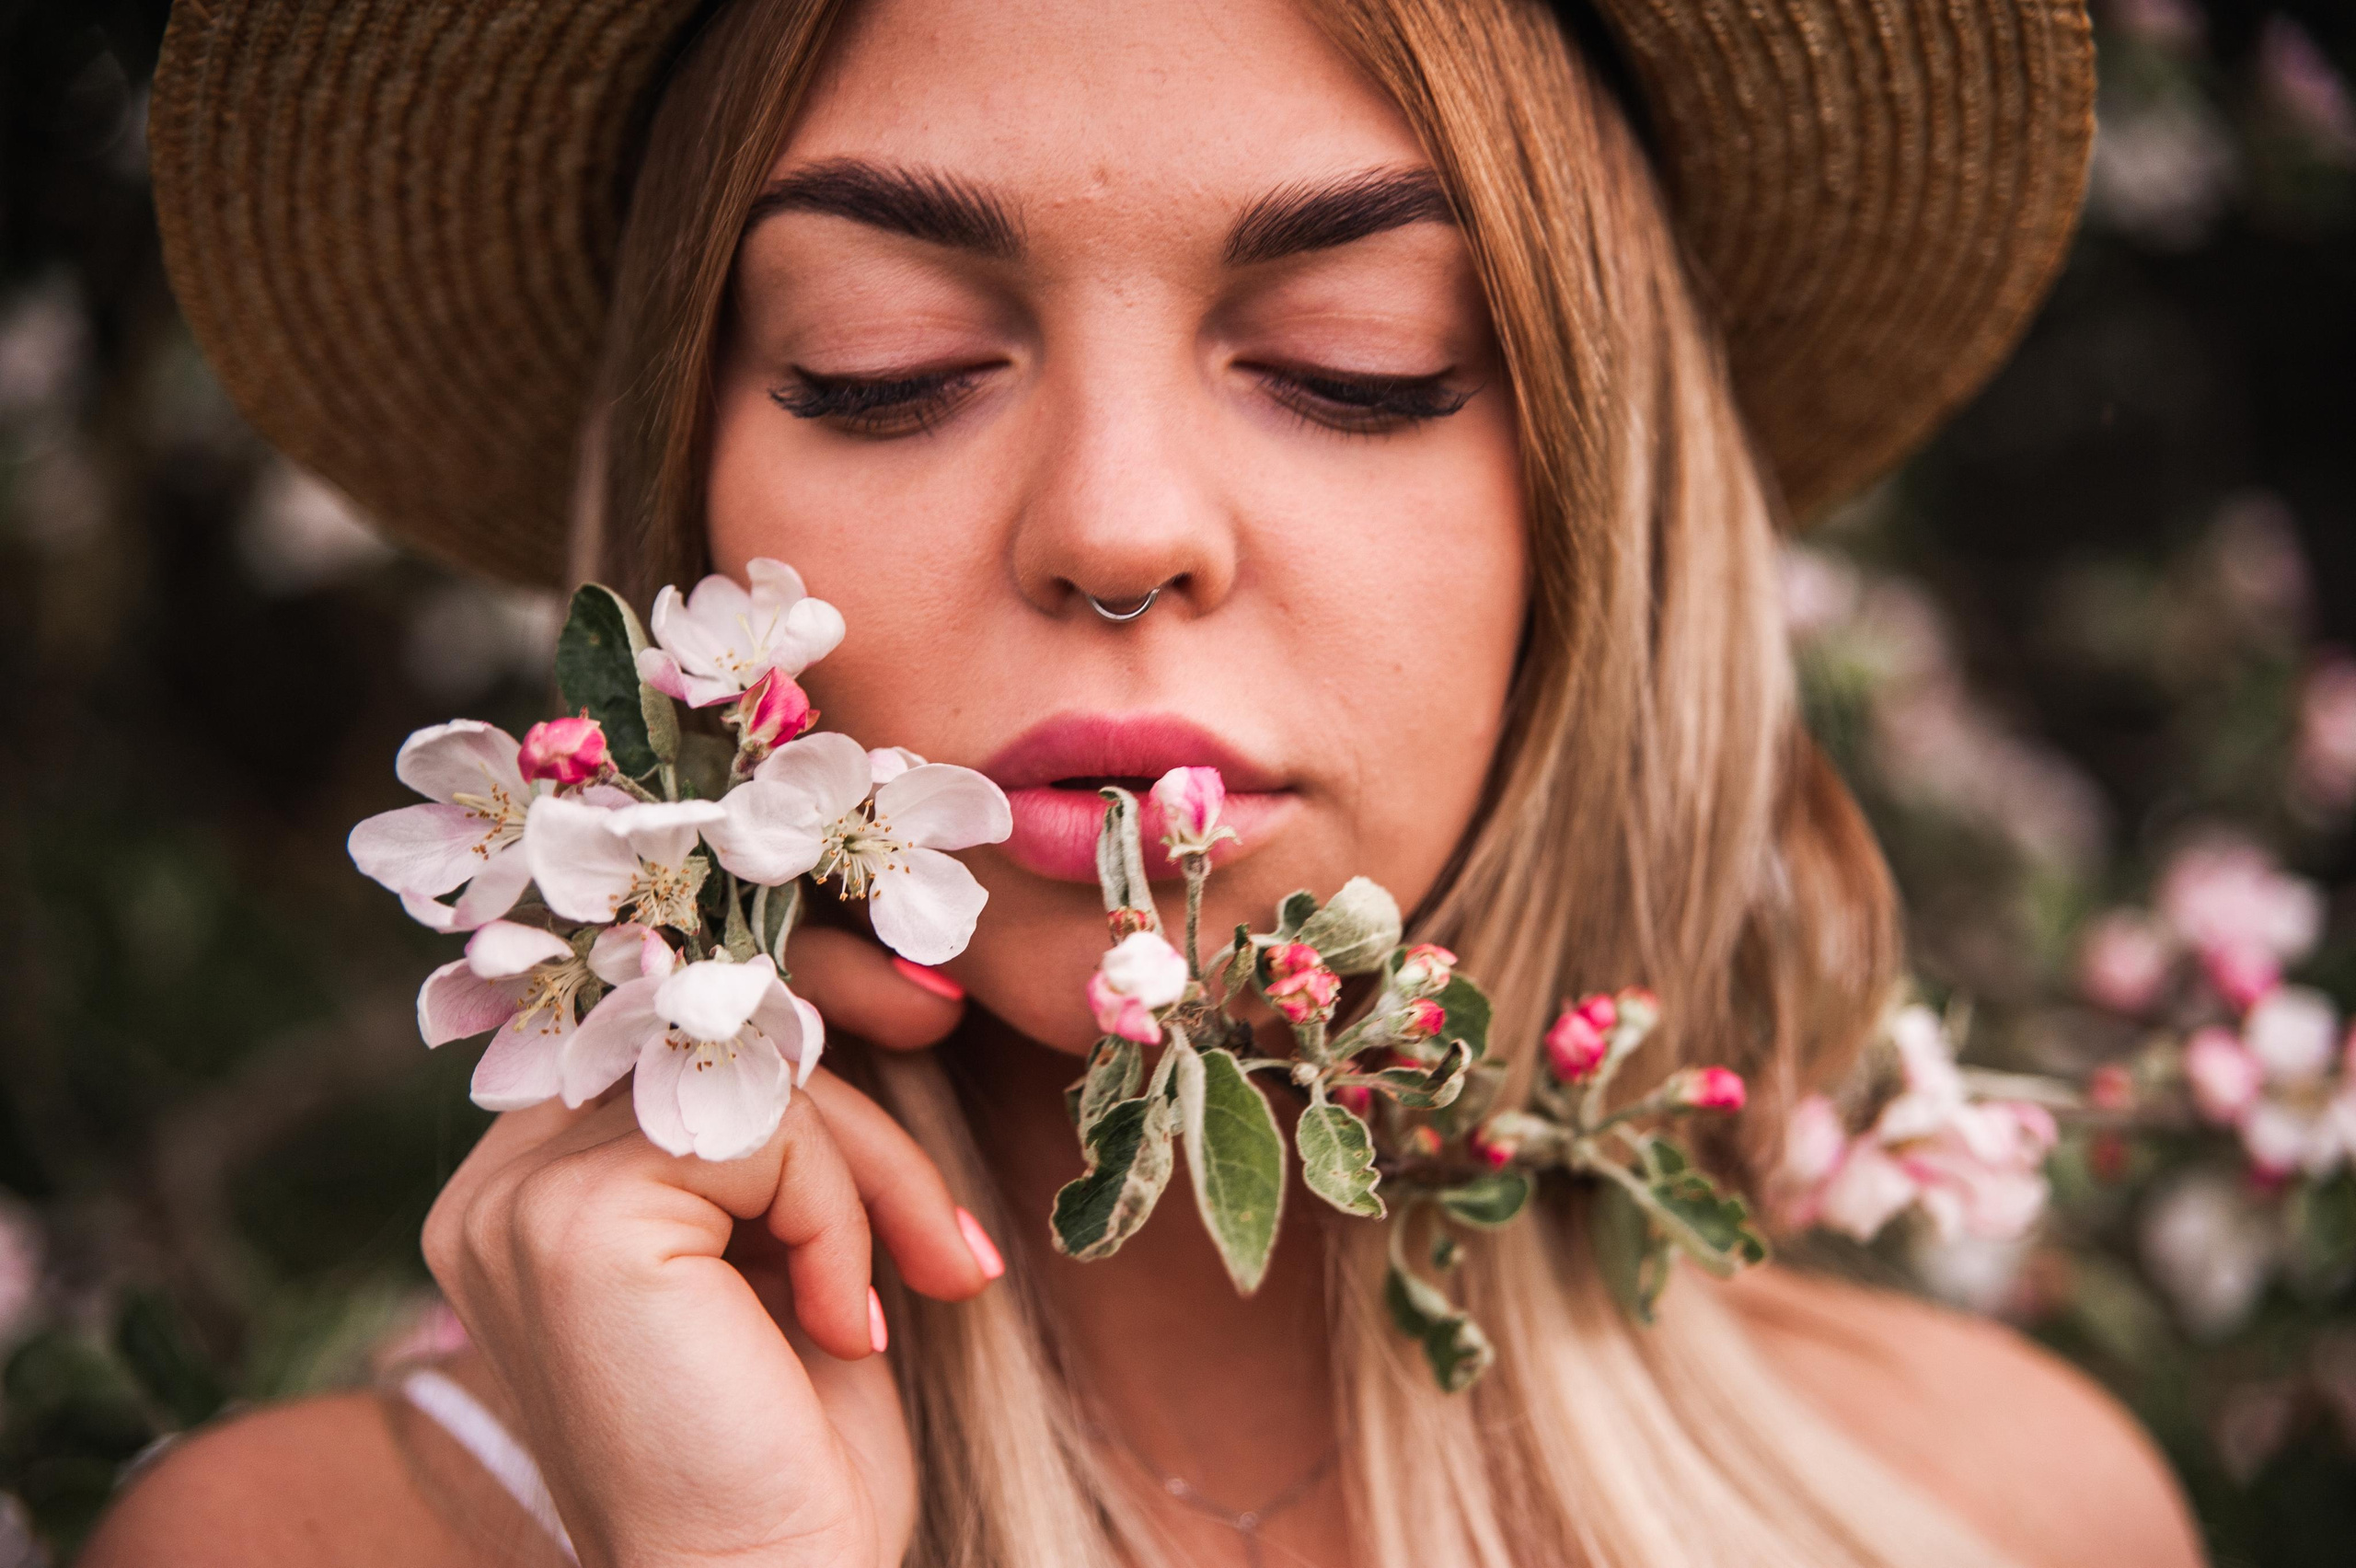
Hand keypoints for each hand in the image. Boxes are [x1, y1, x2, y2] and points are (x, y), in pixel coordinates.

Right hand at [422, 929, 997, 1567]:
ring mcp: (519, 1199)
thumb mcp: (792, 1247)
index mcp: (528, 1185)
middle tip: (954, 1245)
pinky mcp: (577, 1221)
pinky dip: (842, 1216)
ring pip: (753, 1072)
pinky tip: (846, 1327)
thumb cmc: (791, 1457)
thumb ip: (780, 1123)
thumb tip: (875, 987)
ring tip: (911, 1294)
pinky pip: (767, 1129)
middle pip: (717, 1034)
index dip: (813, 1034)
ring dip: (869, 1179)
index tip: (933, 1042)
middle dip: (863, 1120)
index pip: (682, 1026)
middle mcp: (496, 1183)